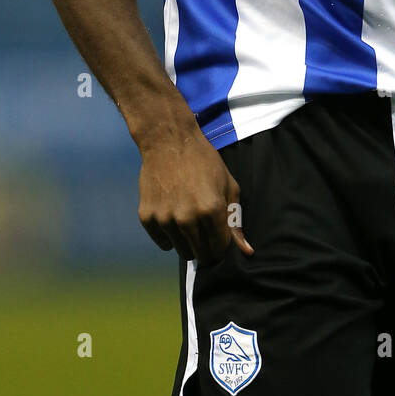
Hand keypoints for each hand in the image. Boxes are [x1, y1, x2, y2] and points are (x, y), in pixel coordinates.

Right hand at [137, 126, 254, 263]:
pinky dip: (170, 235)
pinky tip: (173, 214)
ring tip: (189, 217)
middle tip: (205, 229)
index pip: (220, 249)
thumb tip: (247, 252)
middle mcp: (187, 218)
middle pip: (201, 255)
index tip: (220, 236)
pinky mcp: (147, 217)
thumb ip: (236, 221)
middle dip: (207, 247)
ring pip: (182, 252)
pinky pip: (163, 243)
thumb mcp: (228, 186)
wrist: (168, 140)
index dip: (222, 244)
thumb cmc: (204, 161)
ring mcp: (165, 218)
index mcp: (211, 210)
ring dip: (188, 241)